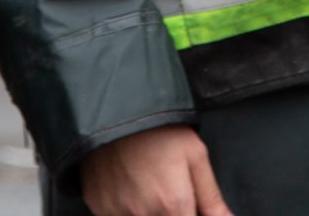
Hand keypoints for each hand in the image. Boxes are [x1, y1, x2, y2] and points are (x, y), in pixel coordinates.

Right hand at [79, 124, 234, 215]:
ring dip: (145, 210)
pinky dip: (123, 206)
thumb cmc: (159, 127)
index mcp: (172, 205)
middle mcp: (142, 214)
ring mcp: (115, 210)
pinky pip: (114, 214)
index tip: (187, 204)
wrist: (116, 105)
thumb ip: (212, 199)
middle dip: (168, 211)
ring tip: (146, 183)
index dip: (188, 214)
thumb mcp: (195, 155)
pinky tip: (128, 183)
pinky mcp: (96, 203)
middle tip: (165, 187)